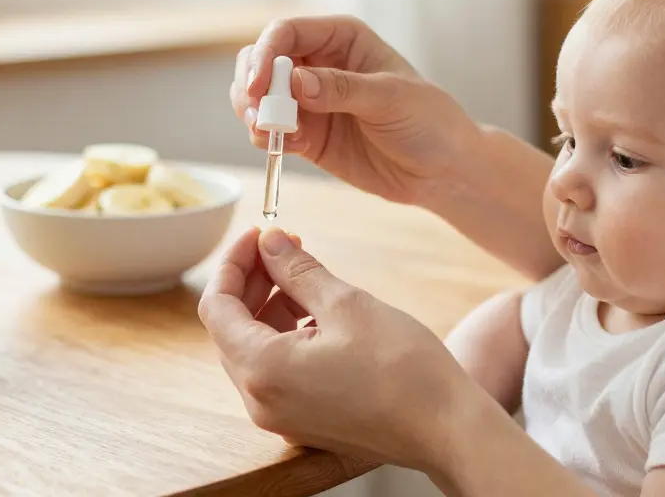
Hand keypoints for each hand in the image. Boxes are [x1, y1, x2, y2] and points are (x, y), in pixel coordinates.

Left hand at [197, 225, 479, 477]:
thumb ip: (298, 271)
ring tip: (307, 278)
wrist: (448, 430)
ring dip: (271, 307)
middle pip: (231, 329)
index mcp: (262, 370)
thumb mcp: (347, 304)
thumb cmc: (403, 369)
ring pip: (254, 349)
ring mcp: (281, 416)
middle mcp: (260, 400)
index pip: (216, 306)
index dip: (233, 263)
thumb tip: (270, 242)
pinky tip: (319, 315)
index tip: (258, 236)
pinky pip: (277, 371)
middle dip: (253, 282)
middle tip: (284, 248)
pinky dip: (287, 336)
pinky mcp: (303, 421)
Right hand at [231, 15, 473, 205]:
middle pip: (260, 60)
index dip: (264, 54)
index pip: (286, 33)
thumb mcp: (391, 98)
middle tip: (257, 114)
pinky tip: (290, 148)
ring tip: (269, 134)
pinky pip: (270, 131)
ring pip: (257, 96)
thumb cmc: (429, 121)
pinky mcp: (305, 134)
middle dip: (250, 85)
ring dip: (252, 114)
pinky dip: (267, 138)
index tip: (257, 87)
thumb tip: (296, 82)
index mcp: (341, 38)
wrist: (441, 170)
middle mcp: (318, 63)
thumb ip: (343, 88)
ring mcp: (308, 100)